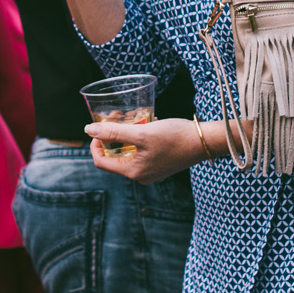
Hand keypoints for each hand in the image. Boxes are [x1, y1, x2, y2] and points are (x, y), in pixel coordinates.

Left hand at [83, 117, 204, 183]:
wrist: (205, 141)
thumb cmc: (174, 137)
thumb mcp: (142, 132)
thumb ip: (114, 132)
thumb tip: (88, 130)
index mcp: (133, 172)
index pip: (101, 162)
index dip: (95, 144)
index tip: (98, 128)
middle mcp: (141, 175)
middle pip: (115, 156)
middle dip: (112, 135)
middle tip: (116, 117)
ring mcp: (152, 171)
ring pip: (129, 152)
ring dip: (127, 134)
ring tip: (133, 117)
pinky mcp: (161, 163)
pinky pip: (142, 151)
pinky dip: (140, 137)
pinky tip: (148, 122)